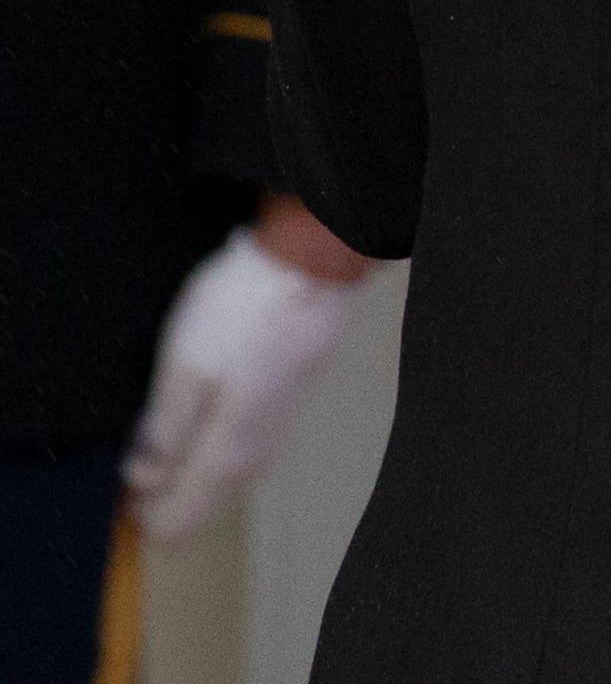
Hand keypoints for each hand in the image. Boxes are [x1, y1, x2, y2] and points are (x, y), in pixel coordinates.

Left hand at [122, 209, 366, 540]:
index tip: (126, 519)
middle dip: (176, 507)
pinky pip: (251, 450)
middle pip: (214, 497)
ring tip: (172, 488)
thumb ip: (164, 430)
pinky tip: (218, 450)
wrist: (310, 265)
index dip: (153, 518)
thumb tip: (143, 479)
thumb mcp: (183, 368)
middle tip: (140, 510)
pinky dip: (224, 463)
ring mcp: (281, 420)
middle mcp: (260, 444)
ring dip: (202, 487)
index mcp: (230, 445)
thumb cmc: (241, 312)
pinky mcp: (290, 395)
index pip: (187, 507)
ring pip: (236, 475)